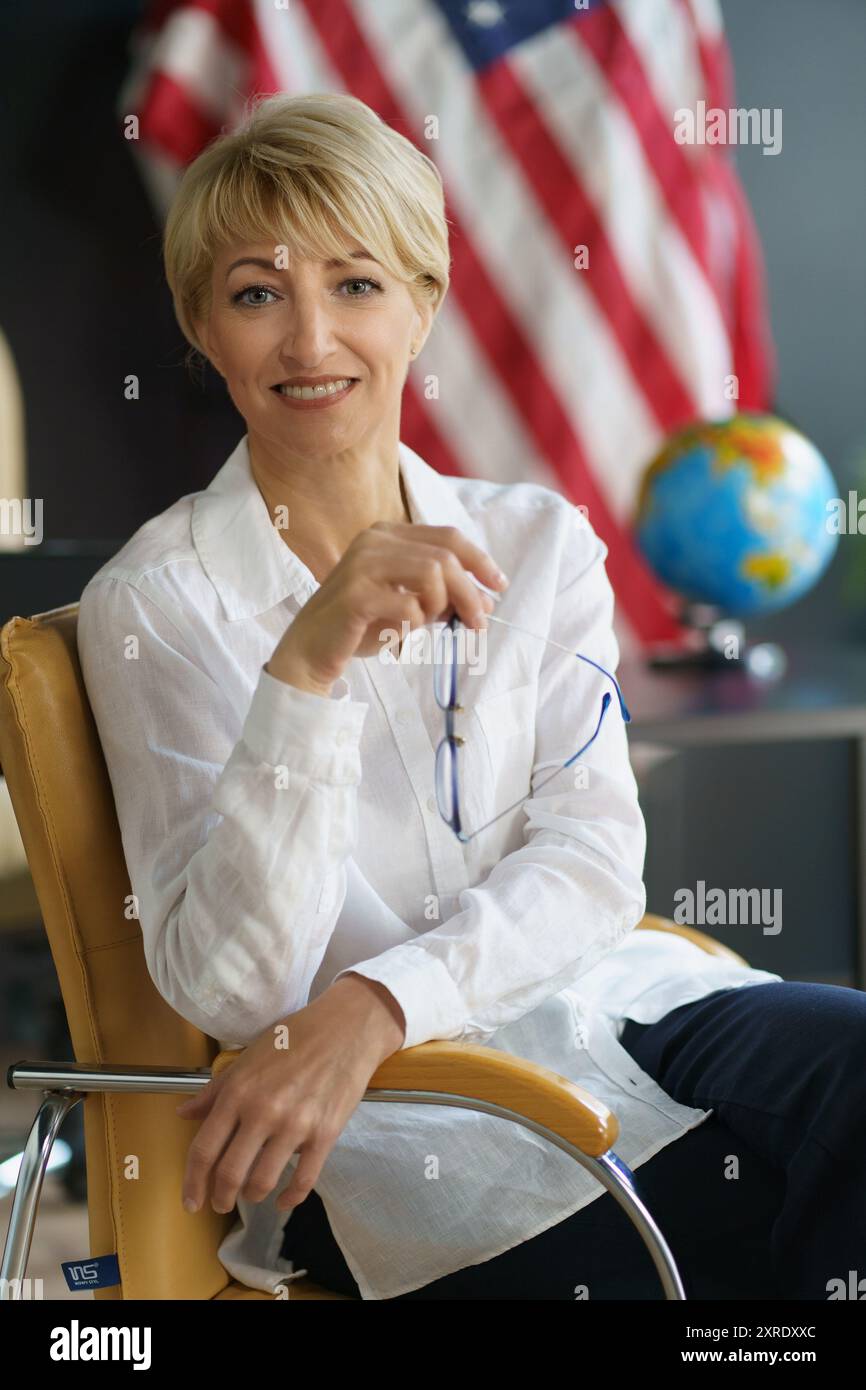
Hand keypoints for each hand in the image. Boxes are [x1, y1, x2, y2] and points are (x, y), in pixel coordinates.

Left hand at [175, 975, 405, 1215]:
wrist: (346, 1028)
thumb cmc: (294, 1037)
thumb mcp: (247, 1057)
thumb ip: (215, 1090)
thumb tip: (184, 1113)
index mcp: (238, 1091)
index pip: (205, 1149)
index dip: (192, 1182)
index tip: (191, 1201)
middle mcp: (262, 1112)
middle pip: (230, 1173)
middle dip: (220, 1197)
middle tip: (220, 1204)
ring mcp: (295, 1125)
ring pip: (263, 1181)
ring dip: (252, 1196)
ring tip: (251, 1195)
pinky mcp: (325, 1134)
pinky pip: (304, 1180)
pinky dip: (290, 1198)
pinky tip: (283, 1200)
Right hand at [267, 522, 508, 694]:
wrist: (312, 651)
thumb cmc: (362, 626)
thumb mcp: (409, 606)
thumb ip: (442, 597)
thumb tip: (486, 602)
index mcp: (387, 534)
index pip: (448, 537)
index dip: (480, 561)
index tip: (499, 586)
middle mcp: (373, 541)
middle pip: (445, 557)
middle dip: (470, 592)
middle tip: (478, 623)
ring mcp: (362, 564)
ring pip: (433, 574)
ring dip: (442, 607)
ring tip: (427, 627)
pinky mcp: (355, 595)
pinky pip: (410, 607)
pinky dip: (415, 626)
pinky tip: (399, 637)